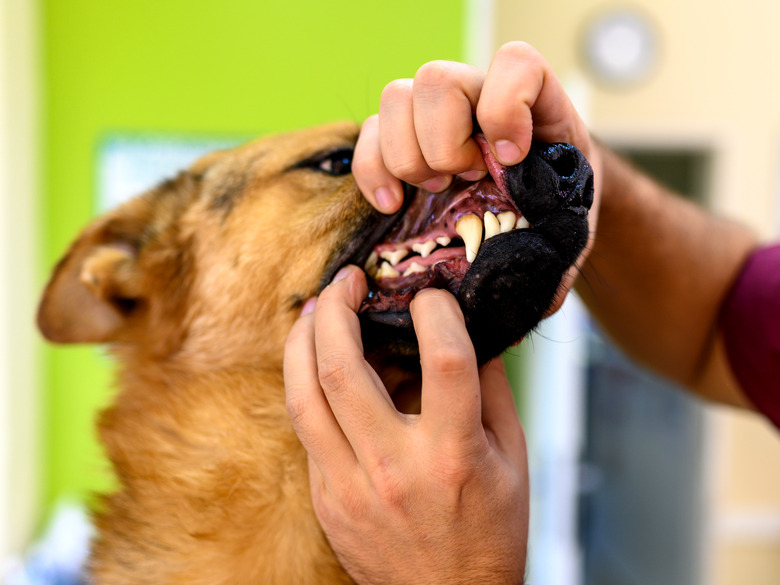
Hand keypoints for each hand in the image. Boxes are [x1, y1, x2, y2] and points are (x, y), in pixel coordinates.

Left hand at [284, 265, 528, 584]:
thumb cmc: (489, 531)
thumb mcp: (513, 459)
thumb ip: (492, 391)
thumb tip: (471, 333)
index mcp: (453, 456)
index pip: (443, 362)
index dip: (436, 313)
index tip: (430, 295)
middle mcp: (394, 469)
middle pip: (344, 369)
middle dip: (336, 309)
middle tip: (345, 280)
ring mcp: (350, 487)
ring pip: (304, 396)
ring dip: (301, 341)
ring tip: (313, 309)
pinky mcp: (327, 500)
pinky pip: (306, 428)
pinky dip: (308, 384)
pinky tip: (316, 362)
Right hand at [352, 41, 601, 313]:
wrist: (537, 209)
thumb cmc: (556, 213)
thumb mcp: (566, 232)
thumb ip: (556, 257)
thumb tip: (537, 299)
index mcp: (534, 106)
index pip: (514, 64)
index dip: (506, 104)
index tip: (512, 158)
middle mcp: (478, 97)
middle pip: (437, 80)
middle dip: (443, 142)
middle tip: (463, 182)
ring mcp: (435, 115)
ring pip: (397, 99)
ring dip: (407, 155)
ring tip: (433, 192)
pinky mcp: (402, 139)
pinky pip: (368, 135)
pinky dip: (372, 171)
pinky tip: (392, 205)